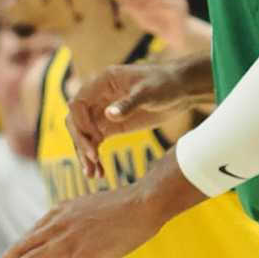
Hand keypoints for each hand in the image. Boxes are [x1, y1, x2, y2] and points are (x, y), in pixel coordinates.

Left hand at [0, 182, 167, 257]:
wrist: (142, 204)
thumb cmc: (125, 205)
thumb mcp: (93, 206)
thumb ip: (79, 218)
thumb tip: (77, 228)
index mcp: (59, 211)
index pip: (31, 235)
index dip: (15, 252)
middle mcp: (57, 225)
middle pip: (20, 247)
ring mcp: (67, 240)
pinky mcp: (81, 255)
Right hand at [69, 59, 192, 177]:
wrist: (182, 90)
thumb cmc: (166, 84)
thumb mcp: (149, 92)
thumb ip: (129, 104)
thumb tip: (108, 115)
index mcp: (103, 82)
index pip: (78, 104)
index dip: (81, 122)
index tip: (95, 139)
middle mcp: (98, 97)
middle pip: (76, 121)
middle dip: (81, 141)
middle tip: (92, 161)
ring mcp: (103, 112)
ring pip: (84, 135)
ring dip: (85, 154)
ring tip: (93, 175)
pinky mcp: (112, 126)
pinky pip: (95, 142)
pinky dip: (94, 157)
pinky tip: (99, 173)